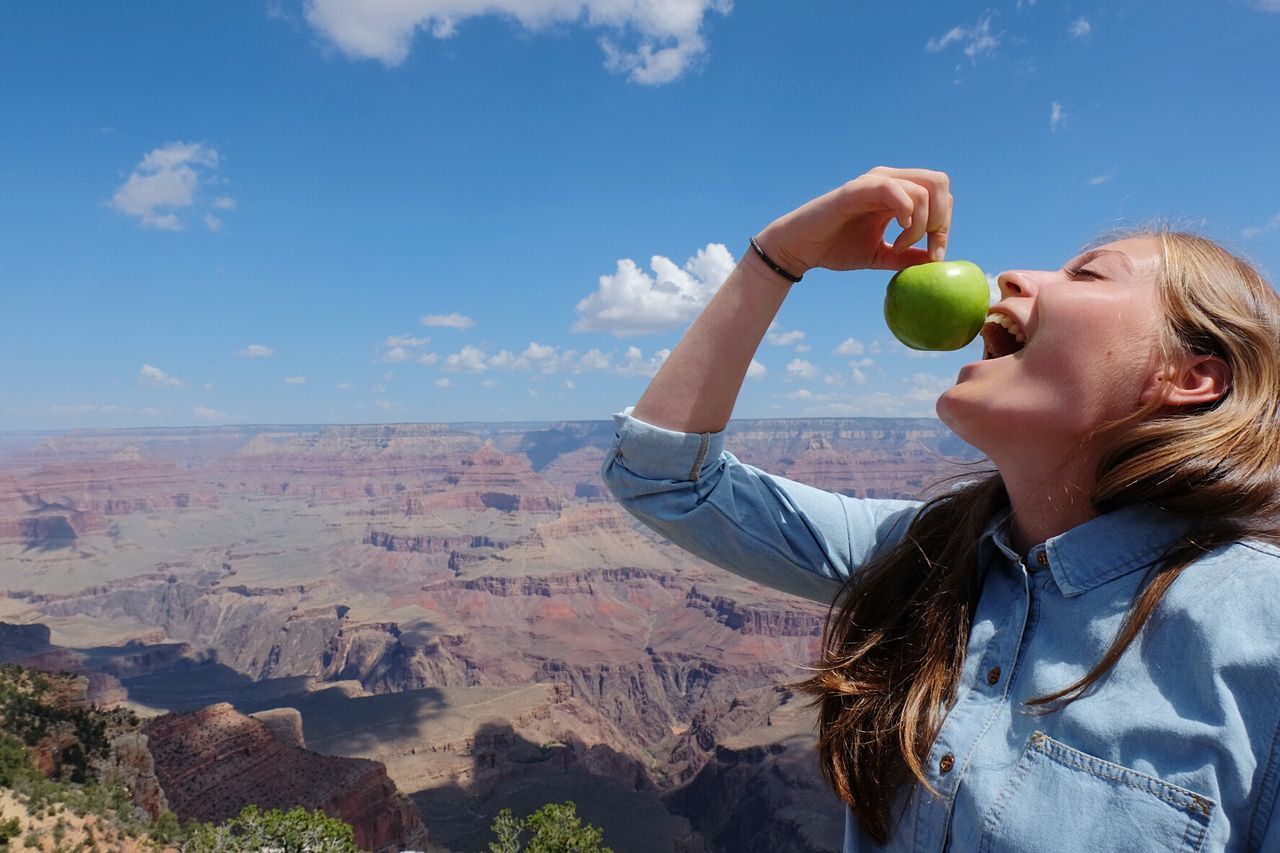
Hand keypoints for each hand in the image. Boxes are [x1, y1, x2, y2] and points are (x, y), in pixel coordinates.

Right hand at [754, 167, 952, 275]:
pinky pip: (894, 189)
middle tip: (926, 247)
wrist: (801, 248)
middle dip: (941, 220)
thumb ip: (906, 255)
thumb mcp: (880, 255)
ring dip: (921, 223)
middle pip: (940, 183)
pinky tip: (898, 233)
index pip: (941, 196)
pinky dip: (906, 212)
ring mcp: (874, 182)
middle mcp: (889, 180)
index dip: (945, 226)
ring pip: (923, 188)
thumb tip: (934, 262)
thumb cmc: (835, 247)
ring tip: (901, 244)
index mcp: (897, 193)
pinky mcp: (857, 189)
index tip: (933, 256)